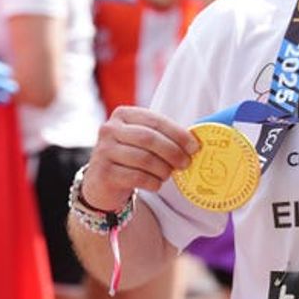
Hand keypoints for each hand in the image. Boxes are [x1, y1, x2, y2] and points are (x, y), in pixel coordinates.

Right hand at [82, 106, 199, 211]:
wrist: (103, 183)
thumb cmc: (131, 157)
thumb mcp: (144, 141)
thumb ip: (164, 136)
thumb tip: (195, 142)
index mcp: (123, 115)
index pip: (156, 121)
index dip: (178, 134)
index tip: (195, 147)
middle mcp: (109, 129)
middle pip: (149, 139)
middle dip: (173, 152)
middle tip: (186, 163)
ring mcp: (103, 151)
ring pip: (144, 159)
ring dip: (163, 169)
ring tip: (168, 174)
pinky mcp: (103, 173)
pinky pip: (136, 177)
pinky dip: (153, 182)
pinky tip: (156, 183)